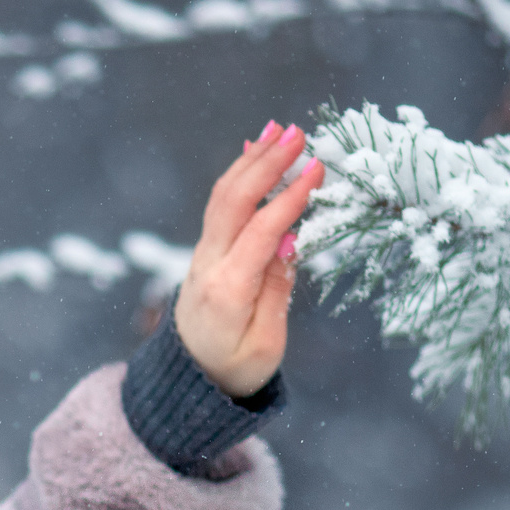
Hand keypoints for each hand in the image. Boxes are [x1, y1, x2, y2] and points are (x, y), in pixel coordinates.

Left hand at [172, 119, 324, 398]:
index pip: (261, 232)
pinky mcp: (206, 252)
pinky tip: (254, 152)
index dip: (290, 198)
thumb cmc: (236, 368)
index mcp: (227, 290)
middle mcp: (208, 265)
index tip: (318, 169)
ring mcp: (202, 256)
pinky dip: (239, 174)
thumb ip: (277, 292)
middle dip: (267, 163)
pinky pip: (220, 206)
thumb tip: (288, 240)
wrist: (191, 381)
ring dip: (251, 160)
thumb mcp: (265, 345)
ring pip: (223, 197)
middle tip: (299, 133)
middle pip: (235, 202)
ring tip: (278, 129)